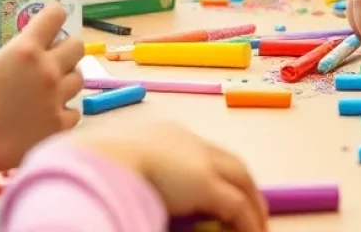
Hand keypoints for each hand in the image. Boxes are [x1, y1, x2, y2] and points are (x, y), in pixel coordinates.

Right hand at [0, 0, 83, 175]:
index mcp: (27, 50)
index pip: (56, 16)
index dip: (54, 14)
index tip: (49, 18)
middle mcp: (48, 69)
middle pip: (77, 46)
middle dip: (66, 47)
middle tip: (51, 55)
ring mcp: (56, 97)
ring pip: (79, 78)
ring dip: (67, 78)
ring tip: (52, 84)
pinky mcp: (58, 124)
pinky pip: (74, 112)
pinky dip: (65, 111)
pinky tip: (50, 113)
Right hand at [71, 123, 266, 231]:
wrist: (103, 163)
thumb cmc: (101, 168)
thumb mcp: (121, 170)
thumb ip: (138, 178)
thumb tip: (146, 191)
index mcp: (169, 137)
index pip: (206, 154)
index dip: (220, 173)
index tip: (226, 192)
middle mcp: (191, 144)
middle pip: (232, 165)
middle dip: (246, 188)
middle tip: (255, 211)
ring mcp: (202, 162)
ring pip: (241, 182)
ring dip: (253, 206)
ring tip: (259, 227)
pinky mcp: (207, 184)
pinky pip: (237, 206)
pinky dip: (248, 222)